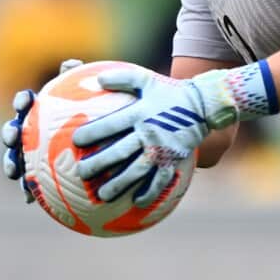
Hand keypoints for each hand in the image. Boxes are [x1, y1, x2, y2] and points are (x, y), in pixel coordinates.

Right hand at [1, 59, 84, 203]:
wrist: (104, 147)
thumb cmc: (96, 119)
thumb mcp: (92, 101)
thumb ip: (81, 81)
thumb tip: (70, 63)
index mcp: (41, 113)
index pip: (27, 103)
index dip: (23, 100)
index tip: (27, 100)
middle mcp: (32, 133)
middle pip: (14, 130)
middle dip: (9, 132)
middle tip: (13, 135)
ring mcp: (32, 156)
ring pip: (15, 158)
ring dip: (10, 163)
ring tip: (14, 169)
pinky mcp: (37, 178)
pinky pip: (29, 185)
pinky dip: (27, 190)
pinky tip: (28, 198)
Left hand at [72, 61, 275, 206]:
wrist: (202, 105)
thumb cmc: (168, 92)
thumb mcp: (146, 79)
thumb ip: (122, 78)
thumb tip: (98, 78)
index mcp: (140, 113)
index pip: (113, 124)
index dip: (94, 132)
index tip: (76, 141)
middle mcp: (149, 133)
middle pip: (121, 151)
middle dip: (100, 163)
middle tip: (81, 173)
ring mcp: (162, 149)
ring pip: (138, 170)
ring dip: (119, 183)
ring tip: (103, 195)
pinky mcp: (174, 160)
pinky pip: (161, 180)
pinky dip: (149, 191)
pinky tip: (136, 201)